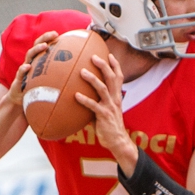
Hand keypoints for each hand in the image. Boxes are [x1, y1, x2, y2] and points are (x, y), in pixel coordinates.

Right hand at [13, 32, 58, 99]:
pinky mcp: (18, 79)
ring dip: (37, 50)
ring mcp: (24, 69)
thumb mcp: (48, 81)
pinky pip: (20, 72)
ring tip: (44, 46)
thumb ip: (58, 75)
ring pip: (29, 55)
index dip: (48, 38)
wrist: (19, 99)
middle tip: (54, 34)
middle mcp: (31, 62)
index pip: (42, 45)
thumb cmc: (37, 89)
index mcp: (37, 61)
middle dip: (44, 38)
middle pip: (36, 46)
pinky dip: (24, 68)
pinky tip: (28, 66)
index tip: (58, 34)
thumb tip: (76, 73)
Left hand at [77, 50, 134, 170]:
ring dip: (92, 79)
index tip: (109, 54)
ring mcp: (110, 107)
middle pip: (112, 78)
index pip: (119, 77)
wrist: (118, 141)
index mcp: (117, 96)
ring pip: (103, 89)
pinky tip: (75, 95)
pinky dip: (84, 100)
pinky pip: (93, 106)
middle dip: (104, 65)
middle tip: (93, 56)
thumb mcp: (106, 110)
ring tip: (82, 72)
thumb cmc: (109, 126)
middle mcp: (115, 99)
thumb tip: (81, 94)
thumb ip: (97, 101)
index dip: (115, 65)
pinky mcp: (103, 116)